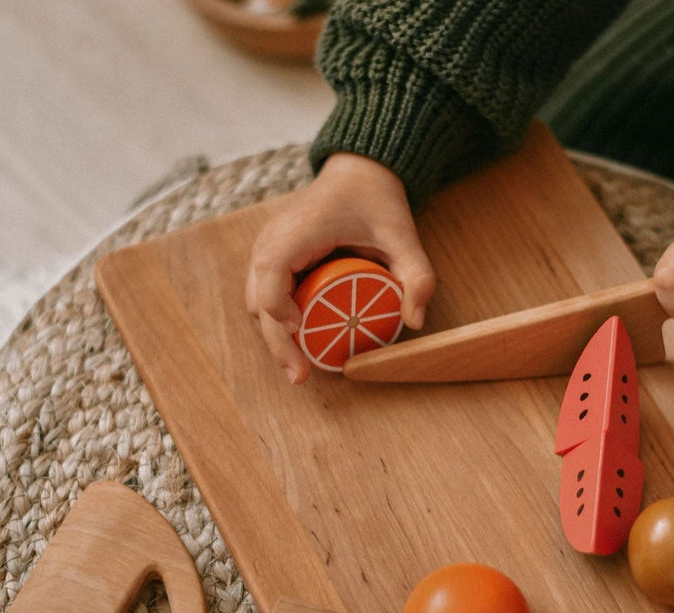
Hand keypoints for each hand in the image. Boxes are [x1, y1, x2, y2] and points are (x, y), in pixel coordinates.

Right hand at [246, 153, 435, 382]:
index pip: (271, 272)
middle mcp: (272, 241)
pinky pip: (265, 297)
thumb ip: (417, 275)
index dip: (279, 307)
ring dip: (275, 337)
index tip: (300, 333)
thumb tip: (416, 321)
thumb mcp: (404, 236)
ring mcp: (267, 251)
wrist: (358, 174)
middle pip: (258, 299)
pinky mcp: (272, 261)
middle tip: (300, 376)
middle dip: (276, 342)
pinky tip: (299, 347)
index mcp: (297, 231)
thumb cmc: (376, 202)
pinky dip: (278, 323)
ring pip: (256, 303)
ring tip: (299, 368)